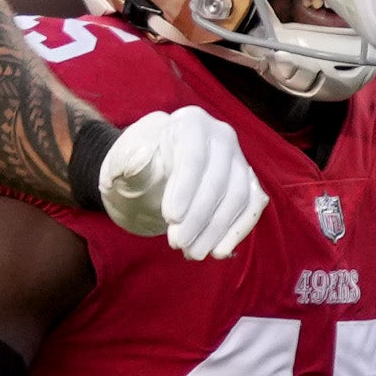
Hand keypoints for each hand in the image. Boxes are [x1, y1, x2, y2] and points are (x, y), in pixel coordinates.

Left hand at [99, 105, 266, 257]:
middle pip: (218, 180)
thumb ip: (128, 161)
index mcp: (191, 122)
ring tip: (193, 253)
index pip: (193, 157)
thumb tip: (137, 163)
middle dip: (198, 217)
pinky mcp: (248, 182)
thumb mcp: (124, 157)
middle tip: (177, 244)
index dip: (184, 189)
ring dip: (216, 230)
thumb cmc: (138, 161)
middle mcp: (221, 137)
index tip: (170, 218)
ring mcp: (239, 160)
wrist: (156, 165)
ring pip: (238, 197)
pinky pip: (251, 208)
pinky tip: (218, 251)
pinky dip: (237, 231)